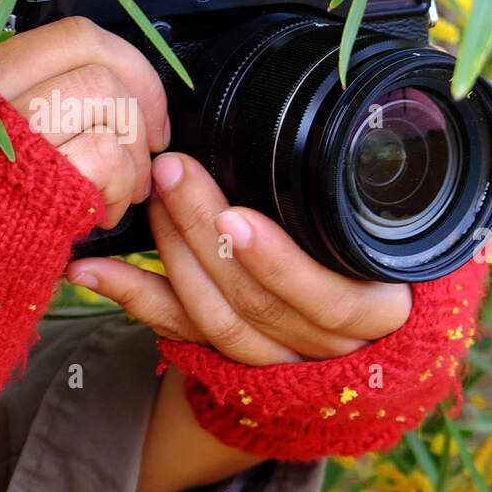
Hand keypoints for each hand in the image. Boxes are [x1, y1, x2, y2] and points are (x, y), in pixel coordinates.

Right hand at [0, 0, 169, 228]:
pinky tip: (103, 207)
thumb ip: (6, 84)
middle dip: (139, 81)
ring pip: (107, 94)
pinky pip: (111, 153)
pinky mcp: (35, 174)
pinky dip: (125, 184)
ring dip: (133, 144)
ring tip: (119, 180)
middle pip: (82, 39)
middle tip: (150, 127)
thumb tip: (92, 65)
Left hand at [66, 152, 413, 364]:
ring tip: (147, 202)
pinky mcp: (236, 363)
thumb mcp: (398, 237)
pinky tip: (93, 271)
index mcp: (380, 312)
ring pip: (218, 320)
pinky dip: (134, 299)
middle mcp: (332, 348)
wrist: (374, 333)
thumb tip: (311, 128)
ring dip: (173, 257)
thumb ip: (365, 206)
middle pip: (258, 303)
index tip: (237, 218)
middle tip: (174, 171)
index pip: (330, 299)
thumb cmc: (387, 266)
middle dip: (207, 235)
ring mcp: (282, 362)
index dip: (280, 264)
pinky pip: (181, 336)